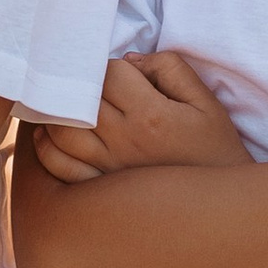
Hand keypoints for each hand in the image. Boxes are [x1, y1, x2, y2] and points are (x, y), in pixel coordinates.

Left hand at [35, 51, 251, 185]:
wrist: (219, 206)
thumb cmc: (214, 148)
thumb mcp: (205, 100)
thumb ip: (169, 69)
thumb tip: (129, 61)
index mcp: (151, 116)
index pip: (108, 74)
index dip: (112, 67)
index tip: (124, 76)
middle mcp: (124, 142)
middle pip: (80, 98)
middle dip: (83, 85)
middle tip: (92, 86)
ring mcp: (106, 168)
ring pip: (61, 130)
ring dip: (59, 111)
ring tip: (68, 104)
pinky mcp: (98, 188)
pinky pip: (58, 165)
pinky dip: (48, 146)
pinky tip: (54, 134)